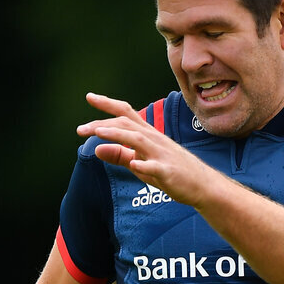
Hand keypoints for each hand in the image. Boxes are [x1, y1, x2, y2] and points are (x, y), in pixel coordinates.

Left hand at [77, 92, 219, 206]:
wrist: (202, 185)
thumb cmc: (171, 173)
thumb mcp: (141, 163)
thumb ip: (119, 155)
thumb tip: (96, 148)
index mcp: (148, 135)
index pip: (126, 114)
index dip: (108, 104)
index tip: (89, 97)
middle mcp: (154, 140)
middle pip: (127, 124)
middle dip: (103, 124)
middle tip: (81, 129)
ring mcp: (162, 155)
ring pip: (139, 140)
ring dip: (118, 135)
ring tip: (98, 133)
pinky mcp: (169, 172)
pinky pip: (156, 168)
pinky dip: (144, 165)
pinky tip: (134, 165)